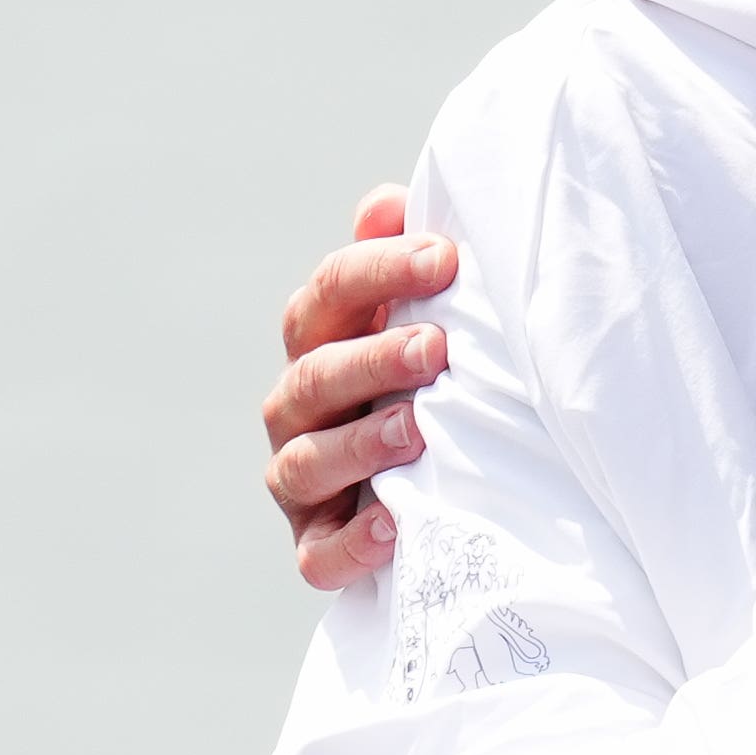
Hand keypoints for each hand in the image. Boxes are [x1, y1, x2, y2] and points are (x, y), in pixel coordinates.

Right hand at [264, 186, 457, 587]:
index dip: (379, 270)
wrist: (455, 486)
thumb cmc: (441, 377)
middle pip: (313, 375)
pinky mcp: (319, 546)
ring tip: (417, 430)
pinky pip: (319, 553)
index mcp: (325, 341)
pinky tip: (395, 521)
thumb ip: (410, 262)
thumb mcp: (433, 315)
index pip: (330, 294)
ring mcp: (304, 481)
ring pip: (305, 462)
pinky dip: (352, 542)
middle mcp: (300, 409)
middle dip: (372, 359)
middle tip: (436, 347)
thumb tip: (389, 201)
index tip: (445, 258)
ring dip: (360, 444)